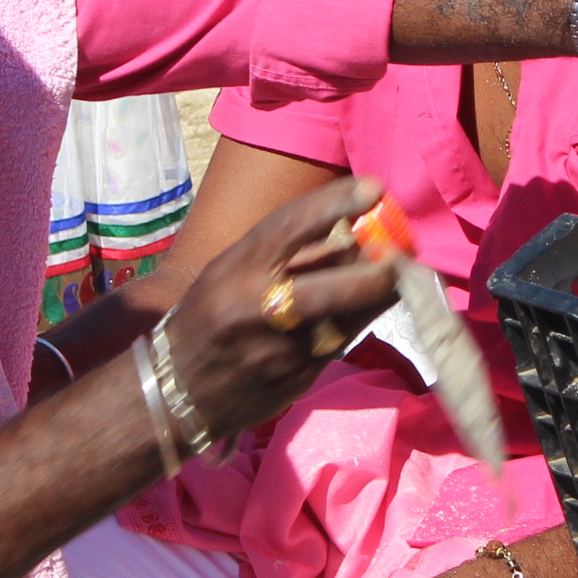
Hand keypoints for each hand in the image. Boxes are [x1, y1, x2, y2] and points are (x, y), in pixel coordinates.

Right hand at [155, 175, 402, 439]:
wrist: (176, 390)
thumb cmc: (208, 316)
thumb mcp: (231, 273)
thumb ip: (285, 255)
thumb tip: (350, 234)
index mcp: (237, 270)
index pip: (289, 227)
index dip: (334, 203)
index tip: (374, 188)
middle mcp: (257, 308)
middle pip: (333, 287)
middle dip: (377, 272)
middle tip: (401, 257)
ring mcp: (280, 350)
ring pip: (347, 321)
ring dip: (377, 299)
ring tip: (396, 279)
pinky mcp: (297, 380)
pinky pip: (339, 347)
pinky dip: (356, 325)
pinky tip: (362, 312)